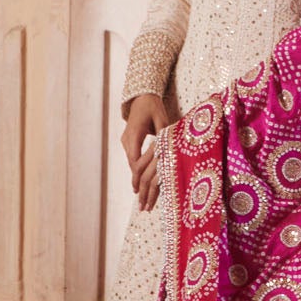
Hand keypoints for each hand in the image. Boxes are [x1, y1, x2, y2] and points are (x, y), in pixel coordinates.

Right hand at [123, 94, 169, 212]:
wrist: (140, 96)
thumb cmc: (153, 106)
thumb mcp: (162, 119)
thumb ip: (166, 136)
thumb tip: (174, 151)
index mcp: (135, 134)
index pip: (136, 160)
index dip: (140, 177)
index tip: (145, 190)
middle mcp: (127, 139)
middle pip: (132, 166)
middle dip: (138, 184)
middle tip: (143, 204)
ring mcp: (126, 140)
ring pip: (132, 163)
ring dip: (137, 179)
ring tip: (142, 198)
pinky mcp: (128, 141)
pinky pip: (133, 158)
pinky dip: (138, 170)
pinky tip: (141, 183)